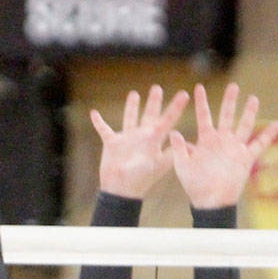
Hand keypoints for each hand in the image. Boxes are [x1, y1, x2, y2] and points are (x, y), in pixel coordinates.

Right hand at [91, 85, 189, 199]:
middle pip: (149, 115)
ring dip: (131, 107)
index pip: (168, 120)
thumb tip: (182, 138)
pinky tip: (94, 113)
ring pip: (130, 118)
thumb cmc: (142, 179)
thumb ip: (170, 151)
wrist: (122, 190)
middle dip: (154, 102)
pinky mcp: (112, 143)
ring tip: (134, 93)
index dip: (176, 108)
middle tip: (157, 88)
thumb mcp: (160, 164)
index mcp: (154, 140)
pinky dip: (98, 122)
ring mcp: (127, 139)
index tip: (184, 94)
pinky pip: (104, 129)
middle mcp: (142, 137)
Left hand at [170, 83, 277, 209]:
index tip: (198, 87)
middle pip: (227, 116)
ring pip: (244, 125)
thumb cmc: (194, 185)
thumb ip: (178, 148)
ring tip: (253, 98)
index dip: (201, 102)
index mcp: (206, 140)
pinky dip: (268, 135)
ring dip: (249, 113)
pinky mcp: (246, 158)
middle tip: (233, 86)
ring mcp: (235, 148)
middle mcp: (221, 140)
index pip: (204, 116)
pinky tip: (277, 124)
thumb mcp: (182, 165)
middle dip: (230, 101)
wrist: (210, 201)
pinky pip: (259, 144)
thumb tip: (173, 131)